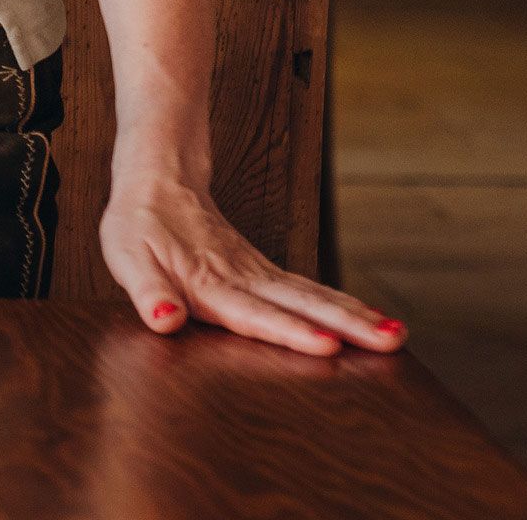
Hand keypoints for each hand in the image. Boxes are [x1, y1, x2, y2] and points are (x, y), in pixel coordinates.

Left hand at [102, 167, 404, 354]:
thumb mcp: (128, 259)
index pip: (254, 312)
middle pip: (301, 304)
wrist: (158, 179)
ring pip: (313, 295)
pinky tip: (373, 320)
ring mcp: (260, 272)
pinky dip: (343, 305)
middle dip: (347, 325)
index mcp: (210, 283)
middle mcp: (244, 278)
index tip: (328, 346)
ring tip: (398, 335)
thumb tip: (164, 320)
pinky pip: (309, 289)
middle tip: (392, 342)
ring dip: (356, 315)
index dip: (288, 331)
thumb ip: (149, 292)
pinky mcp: (266, 270)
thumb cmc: (138, 224)